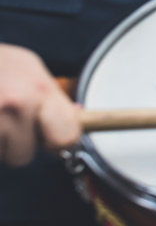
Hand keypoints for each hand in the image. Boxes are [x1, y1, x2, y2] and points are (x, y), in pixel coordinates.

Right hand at [0, 46, 79, 166]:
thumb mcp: (30, 68)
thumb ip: (52, 96)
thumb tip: (77, 115)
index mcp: (40, 90)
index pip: (66, 137)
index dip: (58, 143)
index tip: (50, 140)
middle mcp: (17, 104)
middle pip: (23, 157)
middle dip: (15, 147)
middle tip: (8, 125)